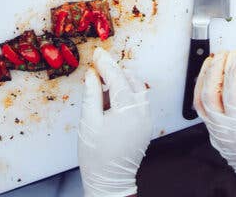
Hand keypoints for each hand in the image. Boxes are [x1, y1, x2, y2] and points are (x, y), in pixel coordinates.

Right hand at [79, 48, 151, 196]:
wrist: (109, 181)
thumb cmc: (96, 155)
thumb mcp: (88, 122)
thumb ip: (91, 94)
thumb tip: (92, 74)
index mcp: (128, 111)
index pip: (118, 78)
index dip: (106, 64)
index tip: (97, 54)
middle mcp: (142, 113)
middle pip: (132, 81)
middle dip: (116, 72)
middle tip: (97, 70)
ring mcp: (146, 120)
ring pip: (137, 90)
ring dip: (121, 83)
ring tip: (102, 89)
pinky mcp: (145, 126)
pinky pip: (138, 102)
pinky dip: (126, 95)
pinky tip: (110, 102)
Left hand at [194, 51, 235, 196]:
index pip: (230, 92)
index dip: (232, 71)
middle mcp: (223, 130)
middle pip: (209, 94)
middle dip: (215, 70)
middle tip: (224, 53)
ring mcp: (215, 132)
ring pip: (200, 101)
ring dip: (204, 78)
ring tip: (213, 60)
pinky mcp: (213, 132)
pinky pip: (201, 108)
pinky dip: (202, 89)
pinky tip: (209, 78)